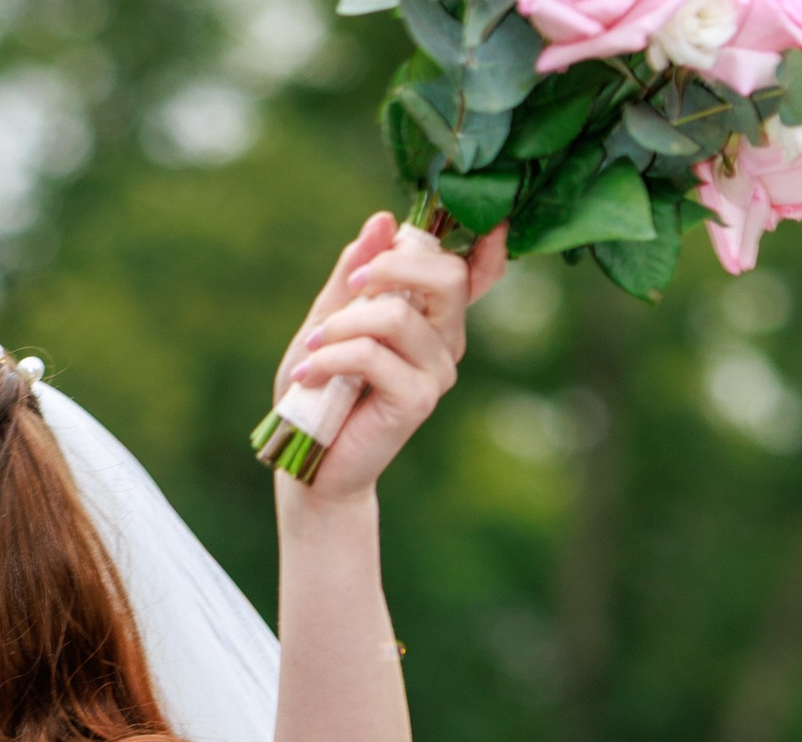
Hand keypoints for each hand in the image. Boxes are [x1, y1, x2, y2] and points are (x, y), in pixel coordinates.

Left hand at [276, 210, 509, 501]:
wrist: (309, 461)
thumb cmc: (321, 388)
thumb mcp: (330, 318)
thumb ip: (354, 273)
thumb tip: (383, 221)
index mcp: (433, 315)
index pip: (473, 274)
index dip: (488, 245)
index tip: (492, 221)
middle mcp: (445, 341)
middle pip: (448, 276)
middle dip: (392, 265)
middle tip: (353, 283)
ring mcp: (436, 373)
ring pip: (398, 316)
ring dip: (343, 324)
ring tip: (311, 346)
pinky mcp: (418, 401)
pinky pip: (372, 355)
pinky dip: (330, 358)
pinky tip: (309, 374)